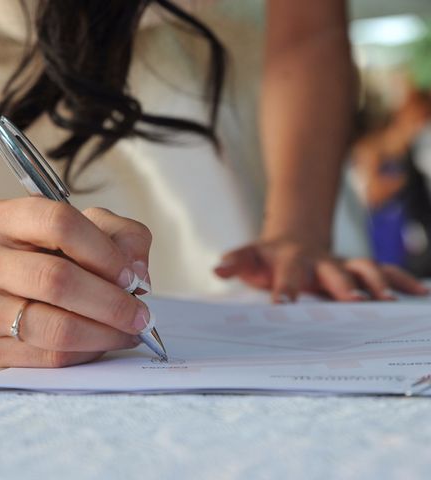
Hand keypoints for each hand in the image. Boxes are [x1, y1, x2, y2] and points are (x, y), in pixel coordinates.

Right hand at [0, 198, 152, 367]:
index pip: (59, 223)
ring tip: (128, 331)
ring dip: (105, 333)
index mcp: (3, 219)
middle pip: (56, 279)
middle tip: (141, 315)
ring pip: (55, 327)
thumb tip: (138, 273)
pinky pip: (49, 357)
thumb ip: (122, 237)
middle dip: (111, 302)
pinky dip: (87, 353)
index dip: (104, 252)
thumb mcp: (85, 229)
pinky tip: (102, 342)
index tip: (132, 276)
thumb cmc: (47, 254)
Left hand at [214, 237, 428, 302]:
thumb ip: (235, 262)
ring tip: (389, 301)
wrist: (292, 241)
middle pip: (333, 271)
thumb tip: (217, 268)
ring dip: (376, 283)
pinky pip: (383, 272)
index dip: (285, 289)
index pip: (287, 275)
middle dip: (343, 285)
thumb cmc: (267, 258)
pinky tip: (419, 292)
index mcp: (290, 260)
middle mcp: (320, 261)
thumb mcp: (248, 257)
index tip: (283, 306)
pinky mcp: (357, 269)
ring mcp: (341, 264)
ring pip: (363, 269)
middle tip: (352, 301)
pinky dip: (401, 280)